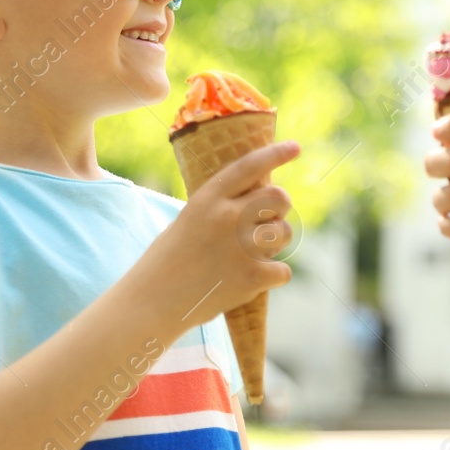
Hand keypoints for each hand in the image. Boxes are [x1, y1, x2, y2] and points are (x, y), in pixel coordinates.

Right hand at [129, 140, 299, 333]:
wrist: (153, 302)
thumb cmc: (170, 259)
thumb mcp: (190, 219)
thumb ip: (222, 207)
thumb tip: (261, 202)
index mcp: (208, 198)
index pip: (250, 166)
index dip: (275, 154)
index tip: (295, 147)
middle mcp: (227, 217)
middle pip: (279, 197)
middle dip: (279, 208)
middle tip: (267, 221)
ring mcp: (241, 246)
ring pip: (285, 232)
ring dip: (275, 243)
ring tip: (252, 254)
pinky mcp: (252, 276)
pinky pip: (283, 270)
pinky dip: (272, 277)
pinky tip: (251, 281)